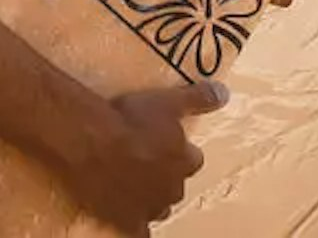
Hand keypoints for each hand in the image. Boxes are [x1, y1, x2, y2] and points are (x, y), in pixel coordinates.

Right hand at [57, 80, 227, 234]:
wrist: (92, 145)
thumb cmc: (129, 120)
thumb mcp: (166, 102)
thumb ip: (196, 99)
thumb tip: (224, 93)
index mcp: (182, 161)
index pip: (192, 159)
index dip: (180, 152)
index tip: (168, 144)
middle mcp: (170, 188)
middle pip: (175, 186)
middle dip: (165, 177)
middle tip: (146, 162)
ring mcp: (148, 208)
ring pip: (158, 209)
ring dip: (150, 200)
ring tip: (133, 186)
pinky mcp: (126, 223)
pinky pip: (137, 234)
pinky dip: (136, 230)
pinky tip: (127, 221)